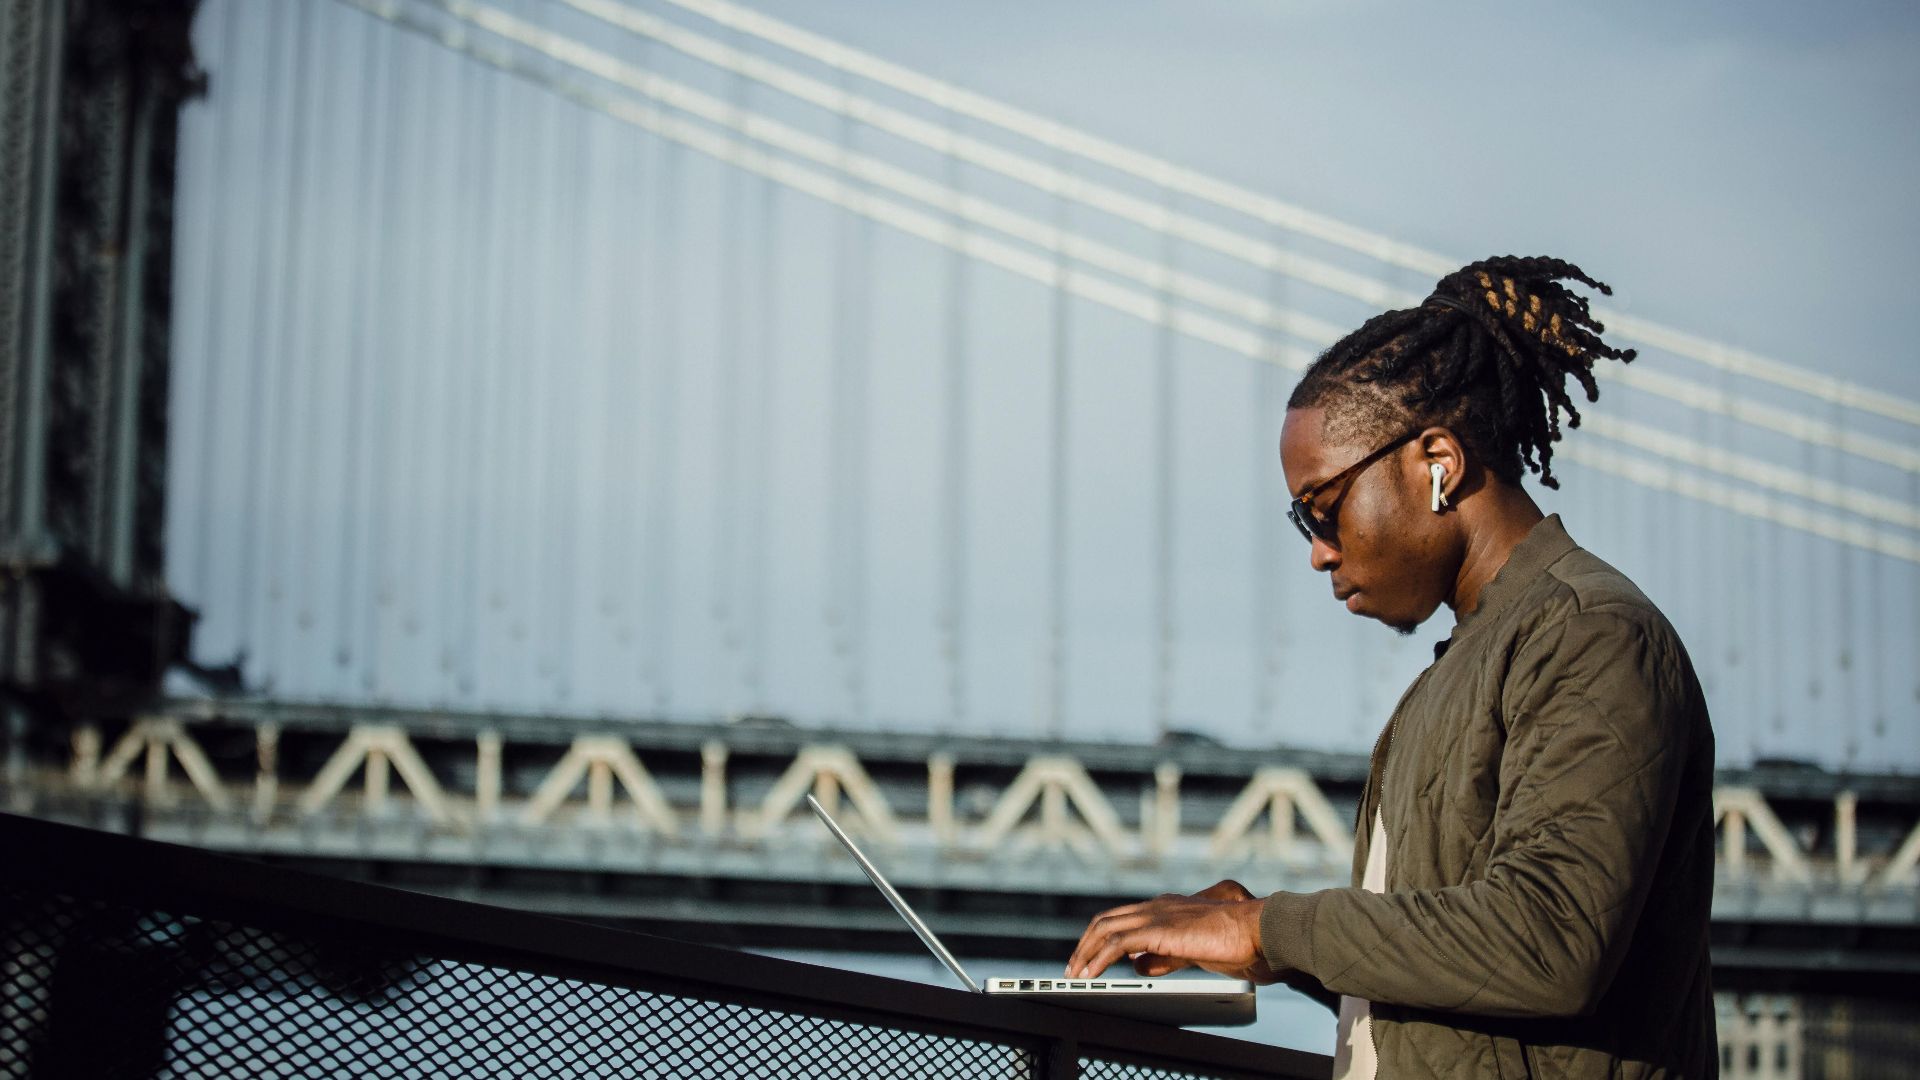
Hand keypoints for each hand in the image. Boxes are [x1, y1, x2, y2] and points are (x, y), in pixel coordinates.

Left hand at [1065, 879, 1279, 984]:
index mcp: (1165, 908)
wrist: (1257, 929)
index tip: (1088, 957)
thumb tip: (1138, 963)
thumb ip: (1163, 955)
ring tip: (1076, 974)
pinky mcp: (1158, 929)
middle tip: (1074, 968)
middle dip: (1085, 945)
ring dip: (1085, 952)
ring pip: (1105, 928)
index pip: (1120, 918)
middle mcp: (1156, 906)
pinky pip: (1117, 942)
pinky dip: (1099, 958)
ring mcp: (1156, 914)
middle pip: (1105, 920)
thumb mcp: (1190, 951)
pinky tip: (1093, 974)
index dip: (1100, 937)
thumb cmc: (1235, 940)